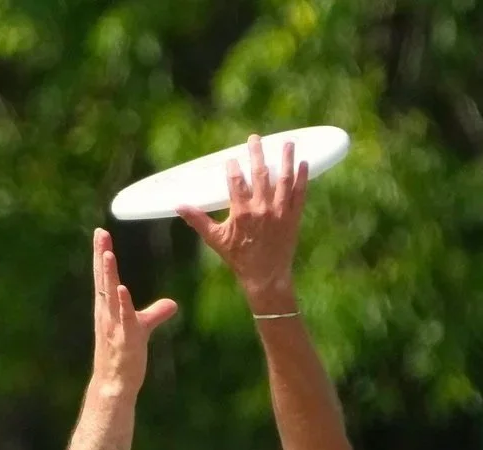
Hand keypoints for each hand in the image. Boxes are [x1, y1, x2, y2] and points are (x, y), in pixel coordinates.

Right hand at [90, 227, 176, 397]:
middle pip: (103, 278)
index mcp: (108, 308)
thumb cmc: (124, 357)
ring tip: (107, 253)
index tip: (100, 232)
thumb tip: (173, 304)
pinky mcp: (124, 336)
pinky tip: (122, 288)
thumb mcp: (141, 329)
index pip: (103, 276)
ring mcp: (114, 324)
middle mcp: (107, 312)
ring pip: (110, 293)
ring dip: (108, 273)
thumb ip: (155, 313)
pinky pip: (123, 316)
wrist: (114, 385)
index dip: (101, 254)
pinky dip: (122, 302)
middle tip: (100, 232)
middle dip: (101, 254)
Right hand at [178, 134, 308, 311]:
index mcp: (242, 212)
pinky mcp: (293, 217)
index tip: (232, 159)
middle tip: (255, 138)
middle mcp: (262, 208)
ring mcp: (280, 212)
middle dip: (257, 153)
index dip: (234, 167)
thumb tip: (178, 206)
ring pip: (284, 179)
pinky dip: (303, 177)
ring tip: (287, 142)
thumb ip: (198, 220)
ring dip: (286, 158)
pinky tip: (304, 163)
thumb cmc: (239, 259)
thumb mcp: (216, 240)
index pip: (236, 181)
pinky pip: (300, 193)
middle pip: (260, 173)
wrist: (266, 278)